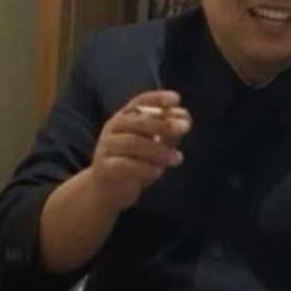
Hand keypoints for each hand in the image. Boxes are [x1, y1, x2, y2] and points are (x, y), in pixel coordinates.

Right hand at [91, 91, 190, 215]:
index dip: (157, 98)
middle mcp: (113, 128)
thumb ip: (168, 132)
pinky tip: (159, 172)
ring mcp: (106, 147)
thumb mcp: (154, 144)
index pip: (140, 102)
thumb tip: (185, 118)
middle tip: (185, 127)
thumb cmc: (134, 162)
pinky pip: (126, 165)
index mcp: (125, 117)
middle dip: (164, 123)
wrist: (107, 191)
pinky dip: (146, 168)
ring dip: (159, 150)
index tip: (177, 99)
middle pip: (138, 121)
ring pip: (133, 143)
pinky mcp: (104, 168)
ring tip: (178, 158)